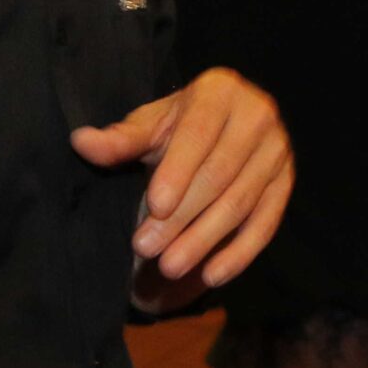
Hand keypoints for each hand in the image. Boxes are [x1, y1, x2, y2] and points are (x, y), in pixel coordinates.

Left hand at [72, 67, 292, 311]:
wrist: (225, 125)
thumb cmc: (180, 126)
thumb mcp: (150, 127)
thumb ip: (120, 140)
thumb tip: (81, 142)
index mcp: (220, 91)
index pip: (199, 134)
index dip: (178, 171)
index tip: (154, 206)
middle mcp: (257, 116)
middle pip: (219, 174)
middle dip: (182, 216)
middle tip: (146, 248)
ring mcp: (277, 151)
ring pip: (241, 202)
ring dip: (205, 239)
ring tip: (169, 266)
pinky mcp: (286, 183)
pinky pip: (266, 223)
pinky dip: (240, 254)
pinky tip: (211, 276)